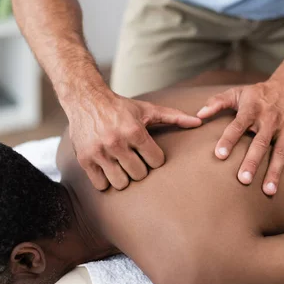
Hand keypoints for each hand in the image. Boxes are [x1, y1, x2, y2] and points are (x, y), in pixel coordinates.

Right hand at [68, 90, 201, 189]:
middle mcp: (116, 142)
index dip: (155, 159)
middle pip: (139, 175)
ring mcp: (99, 152)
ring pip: (120, 183)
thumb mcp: (148, 109)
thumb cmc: (120, 107)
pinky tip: (108, 169)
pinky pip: (101, 185)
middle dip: (140, 169)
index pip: (156, 162)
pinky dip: (105, 181)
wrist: (85, 99)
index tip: (148, 153)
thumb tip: (199, 122)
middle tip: (134, 160)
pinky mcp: (84, 159)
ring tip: (121, 166)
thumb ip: (174, 116)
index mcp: (134, 131)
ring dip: (123, 178)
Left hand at [196, 79, 283, 195]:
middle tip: (243, 180)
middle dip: (252, 162)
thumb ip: (217, 103)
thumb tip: (198, 115)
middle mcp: (271, 119)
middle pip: (260, 143)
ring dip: (275, 172)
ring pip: (281, 152)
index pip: (238, 125)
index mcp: (252, 110)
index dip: (229, 139)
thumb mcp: (238, 93)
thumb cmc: (259, 94)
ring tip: (268, 191)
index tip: (220, 155)